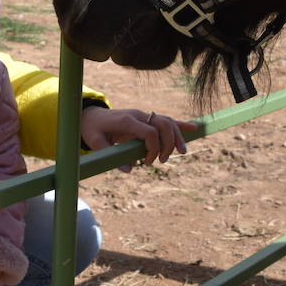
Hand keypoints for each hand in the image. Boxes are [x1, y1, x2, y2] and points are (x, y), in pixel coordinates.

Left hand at [79, 106, 195, 171]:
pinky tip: (195, 129)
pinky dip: (180, 124)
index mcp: (127, 121)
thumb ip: (110, 155)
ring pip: (167, 122)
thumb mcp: (96, 142)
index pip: (149, 131)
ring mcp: (144, 115)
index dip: (153, 148)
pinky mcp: (147, 118)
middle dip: (168, 143)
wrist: (91, 116)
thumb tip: (129, 170)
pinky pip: (166, 120)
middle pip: (163, 125)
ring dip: (177, 136)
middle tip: (162, 161)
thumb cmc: (93, 130)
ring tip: (181, 152)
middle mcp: (138, 116)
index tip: (147, 162)